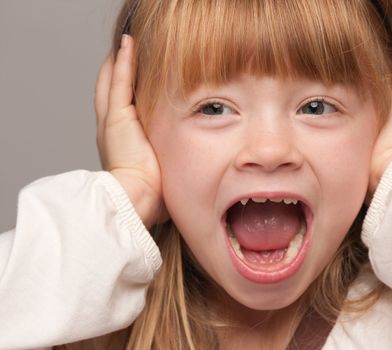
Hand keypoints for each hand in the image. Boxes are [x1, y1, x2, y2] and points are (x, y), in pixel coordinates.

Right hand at [95, 35, 167, 228]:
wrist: (135, 201)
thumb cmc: (150, 195)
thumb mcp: (160, 172)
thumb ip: (167, 162)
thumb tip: (187, 168)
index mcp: (120, 142)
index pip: (120, 108)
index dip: (124, 90)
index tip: (135, 76)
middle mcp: (111, 129)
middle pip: (110, 91)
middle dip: (117, 71)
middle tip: (126, 52)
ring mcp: (112, 121)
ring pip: (111, 82)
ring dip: (119, 61)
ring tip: (127, 42)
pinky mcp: (117, 118)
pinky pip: (119, 83)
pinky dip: (123, 63)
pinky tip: (127, 45)